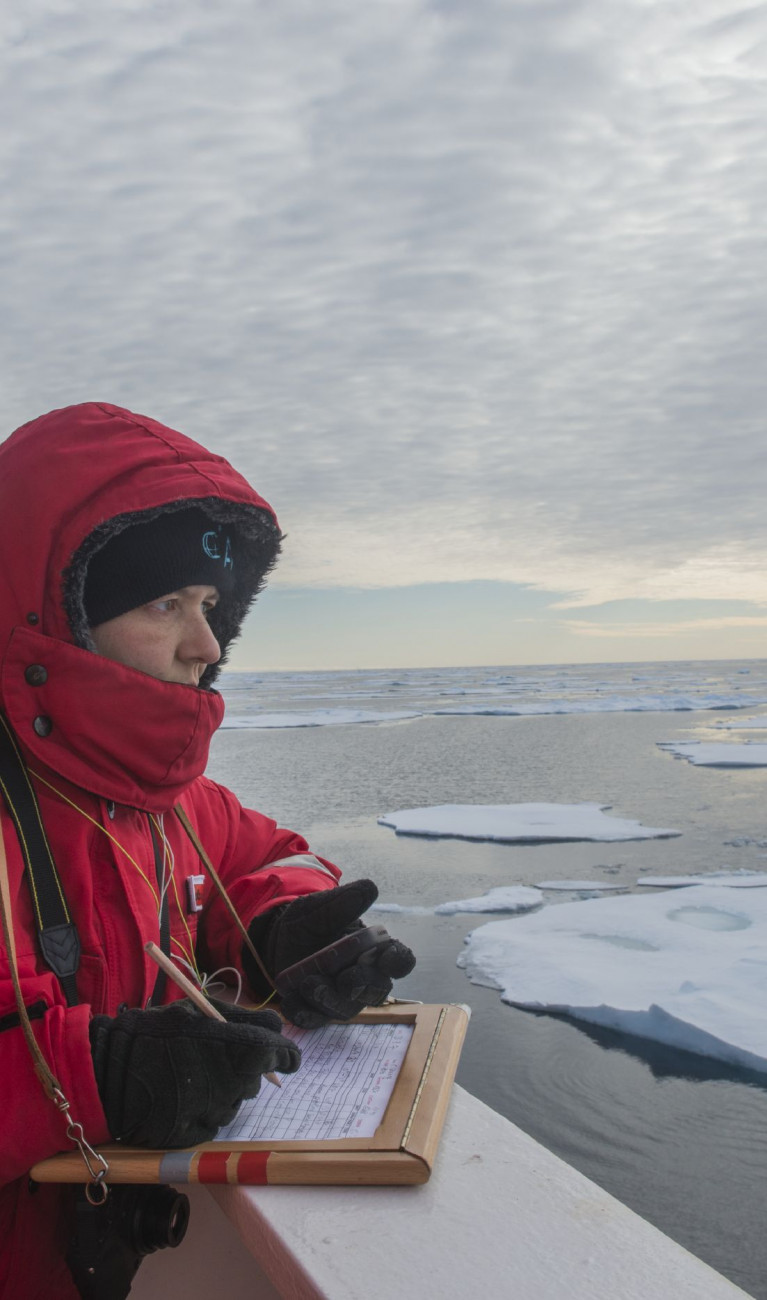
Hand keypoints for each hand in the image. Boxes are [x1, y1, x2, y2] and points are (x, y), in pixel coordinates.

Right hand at [89, 999, 299, 1147]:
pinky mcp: (193, 1136)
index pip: (277, 1055)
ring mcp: (211, 1113)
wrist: (106, 1071)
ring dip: (223, 1090)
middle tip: (214, 1057)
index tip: (288, 1059)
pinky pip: (212, 1123)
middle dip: (243, 1070)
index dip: (285, 1055)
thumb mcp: (195, 1011)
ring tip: (191, 1076)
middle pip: (254, 1081)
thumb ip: (241, 1018)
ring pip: (234, 1103)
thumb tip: (277, 1028)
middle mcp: (229, 1084)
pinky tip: (180, 1097)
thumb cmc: (152, 1033)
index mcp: (233, 1048)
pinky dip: (203, 1111)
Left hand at [244, 879, 415, 1027]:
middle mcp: (364, 976)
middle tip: (343, 977)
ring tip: (308, 983)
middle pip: (376, 990)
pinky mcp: (318, 1011)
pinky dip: (305, 1014)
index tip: (388, 957)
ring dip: (329, 999)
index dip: (398, 961)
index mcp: (374, 949)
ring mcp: (342, 997)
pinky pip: (316, 1020)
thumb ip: (345, 901)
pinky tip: (292, 1003)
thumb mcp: (321, 907)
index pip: (399, 960)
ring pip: (346, 1008)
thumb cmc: (308, 921)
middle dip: (361, 983)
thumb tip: (370, 888)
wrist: (276, 938)